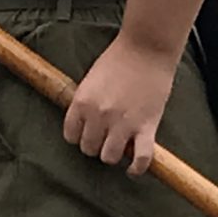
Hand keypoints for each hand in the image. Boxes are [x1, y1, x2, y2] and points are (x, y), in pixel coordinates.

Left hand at [64, 33, 174, 175]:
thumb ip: (85, 103)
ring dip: (113, 154)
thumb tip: (85, 122)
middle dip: (96, 146)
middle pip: (88, 149)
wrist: (146, 48)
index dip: (79, 136)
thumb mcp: (90, 80)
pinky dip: (137, 168)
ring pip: (109, 157)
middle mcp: (98, 116)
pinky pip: (140, 158)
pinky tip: (134, 168)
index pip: (70, 136)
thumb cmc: (118, 59)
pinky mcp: (146, 127)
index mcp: (81, 103)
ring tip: (120, 147)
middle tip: (106, 138)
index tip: (88, 133)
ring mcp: (122, 124)